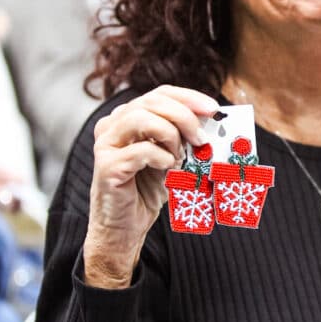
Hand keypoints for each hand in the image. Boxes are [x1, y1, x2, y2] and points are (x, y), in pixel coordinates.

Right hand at [83, 85, 216, 287]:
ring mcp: (106, 144)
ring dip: (170, 136)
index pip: (160, 94)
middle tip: (202, 138)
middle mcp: (112, 125)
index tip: (213, 109)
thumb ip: (185, 139)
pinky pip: (140, 150)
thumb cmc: (147, 190)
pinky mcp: (106, 165)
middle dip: (184, 116)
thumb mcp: (172, 158)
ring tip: (180, 157)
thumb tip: (214, 125)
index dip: (188, 97)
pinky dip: (161, 158)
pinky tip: (167, 170)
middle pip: (151, 102)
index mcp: (127, 117)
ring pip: (141, 119)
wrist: (125, 227)